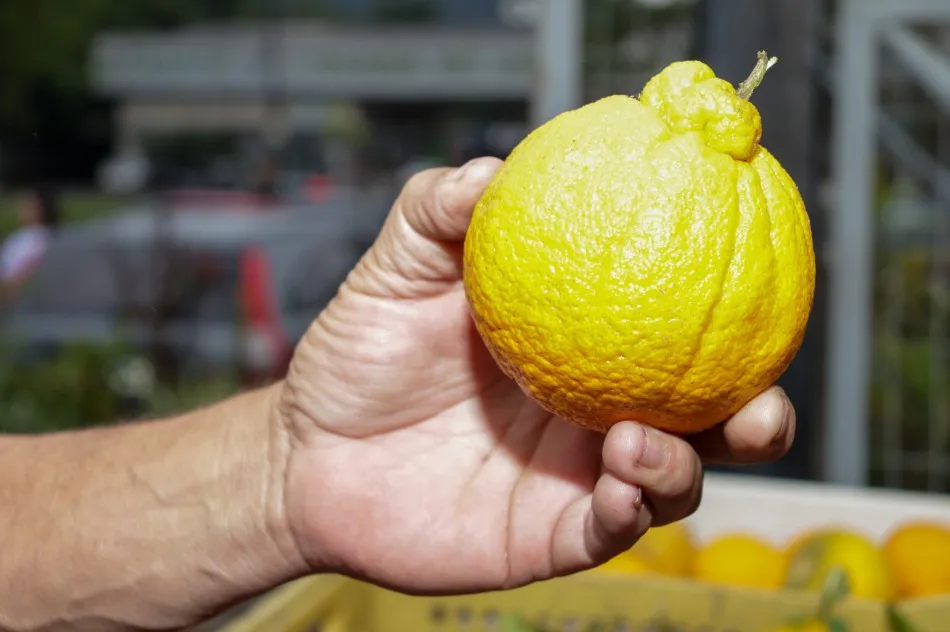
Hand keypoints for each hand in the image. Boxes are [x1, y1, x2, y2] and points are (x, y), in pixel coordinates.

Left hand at [279, 158, 795, 593]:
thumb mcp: (398, 270)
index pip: (673, 333)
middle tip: (764, 402)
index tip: (759, 284)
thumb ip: (440, 213)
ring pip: (668, 483)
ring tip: (641, 440)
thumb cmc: (358, 357)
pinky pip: (605, 533)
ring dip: (680, 467)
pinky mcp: (546, 535)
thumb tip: (494, 168)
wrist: (307, 452)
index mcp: (578, 346)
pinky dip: (626, 513)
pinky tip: (616, 487)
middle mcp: (592, 412)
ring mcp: (574, 478)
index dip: (729, 318)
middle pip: (703, 419)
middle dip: (755, 417)